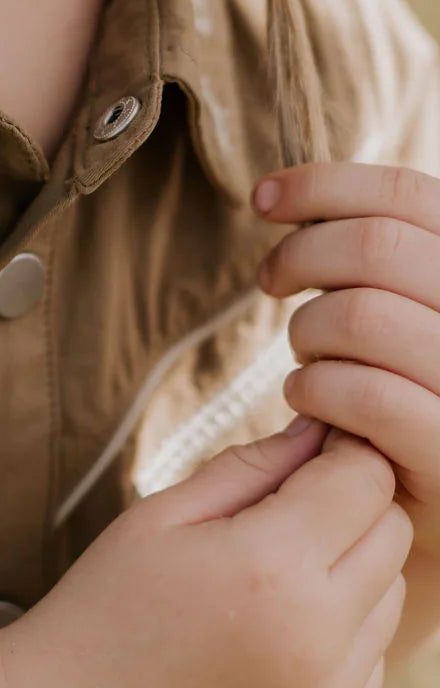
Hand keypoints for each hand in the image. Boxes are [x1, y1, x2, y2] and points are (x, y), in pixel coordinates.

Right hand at [0, 418, 411, 687]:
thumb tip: (327, 428)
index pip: (364, 478)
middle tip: (286, 515)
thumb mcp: (165, 514)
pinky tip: (273, 636)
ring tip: (274, 582)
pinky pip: (373, 657)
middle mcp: (316, 637)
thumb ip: (256, 464)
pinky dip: (341, 636)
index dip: (338, 454)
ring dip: (353, 573)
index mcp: (270, 567)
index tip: (305, 456)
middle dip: (351, 508)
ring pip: (393, 595)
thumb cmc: (110, 601)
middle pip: (391, 533)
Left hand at [254, 161, 439, 554]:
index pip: (409, 196)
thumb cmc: (403, 393)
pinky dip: (316, 391)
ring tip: (304, 359)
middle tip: (272, 282)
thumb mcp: (401, 308)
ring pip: (362, 316)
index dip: (326, 185)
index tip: (263, 198)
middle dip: (301, 256)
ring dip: (306, 332)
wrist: (435, 502)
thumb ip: (369, 254)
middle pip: (377, 246)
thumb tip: (278, 194)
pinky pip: (366, 395)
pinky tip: (306, 400)